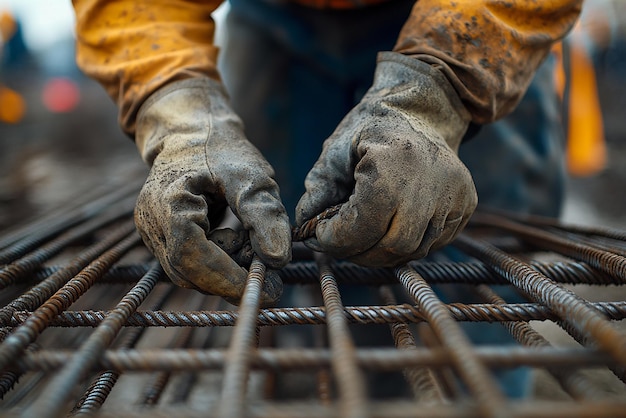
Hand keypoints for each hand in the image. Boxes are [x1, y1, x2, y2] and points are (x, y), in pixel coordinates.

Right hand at [134, 78, 291, 303]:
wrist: (191, 131)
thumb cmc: (220, 149)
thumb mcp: (252, 176)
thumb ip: (265, 216)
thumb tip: (279, 260)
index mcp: (169, 203)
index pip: (192, 257)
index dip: (229, 279)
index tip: (267, 289)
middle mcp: (152, 223)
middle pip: (189, 272)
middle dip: (232, 277)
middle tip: (269, 270)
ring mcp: (152, 232)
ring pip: (189, 272)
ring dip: (225, 269)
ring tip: (249, 242)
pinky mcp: (161, 237)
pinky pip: (189, 263)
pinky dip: (217, 260)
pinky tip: (234, 239)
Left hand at [296, 52, 476, 266]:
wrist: (420, 111)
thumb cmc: (371, 130)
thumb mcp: (335, 152)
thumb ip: (317, 192)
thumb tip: (304, 229)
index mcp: (394, 163)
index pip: (364, 225)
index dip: (336, 240)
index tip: (320, 236)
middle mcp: (432, 181)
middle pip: (392, 246)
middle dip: (358, 253)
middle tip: (339, 243)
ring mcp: (455, 195)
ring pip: (414, 250)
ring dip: (382, 253)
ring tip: (362, 237)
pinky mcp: (467, 204)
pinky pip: (432, 243)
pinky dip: (406, 245)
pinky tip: (389, 228)